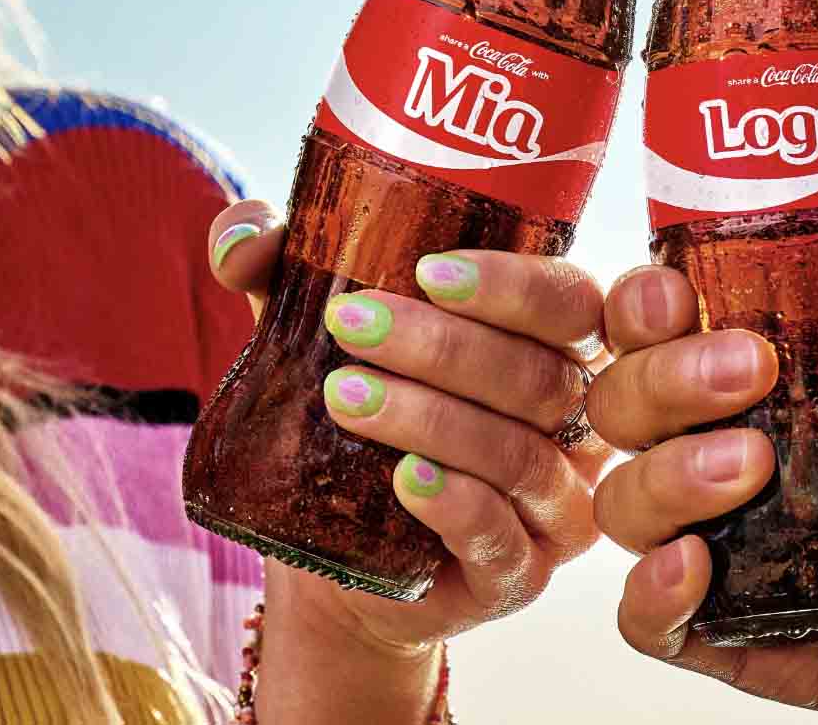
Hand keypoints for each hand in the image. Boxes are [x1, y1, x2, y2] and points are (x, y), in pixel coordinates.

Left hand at [205, 202, 607, 671]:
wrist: (335, 557)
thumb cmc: (349, 427)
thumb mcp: (313, 338)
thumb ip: (283, 272)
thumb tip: (243, 239)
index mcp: (554, 350)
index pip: (569, 303)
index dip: (511, 285)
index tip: (424, 270)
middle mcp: (574, 425)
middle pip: (541, 376)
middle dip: (444, 347)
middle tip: (349, 323)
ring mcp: (554, 506)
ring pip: (518, 455)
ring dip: (431, 420)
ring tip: (342, 396)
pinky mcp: (519, 576)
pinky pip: (505, 541)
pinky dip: (457, 506)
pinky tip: (404, 482)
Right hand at [589, 271, 817, 724]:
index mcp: (792, 376)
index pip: (671, 327)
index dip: (646, 305)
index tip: (679, 292)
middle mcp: (751, 453)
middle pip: (628, 407)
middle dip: (659, 381)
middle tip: (746, 373)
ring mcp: (749, 548)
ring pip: (629, 506)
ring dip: (662, 477)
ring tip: (746, 468)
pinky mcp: (760, 641)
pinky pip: (662, 628)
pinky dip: (652, 595)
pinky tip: (697, 564)